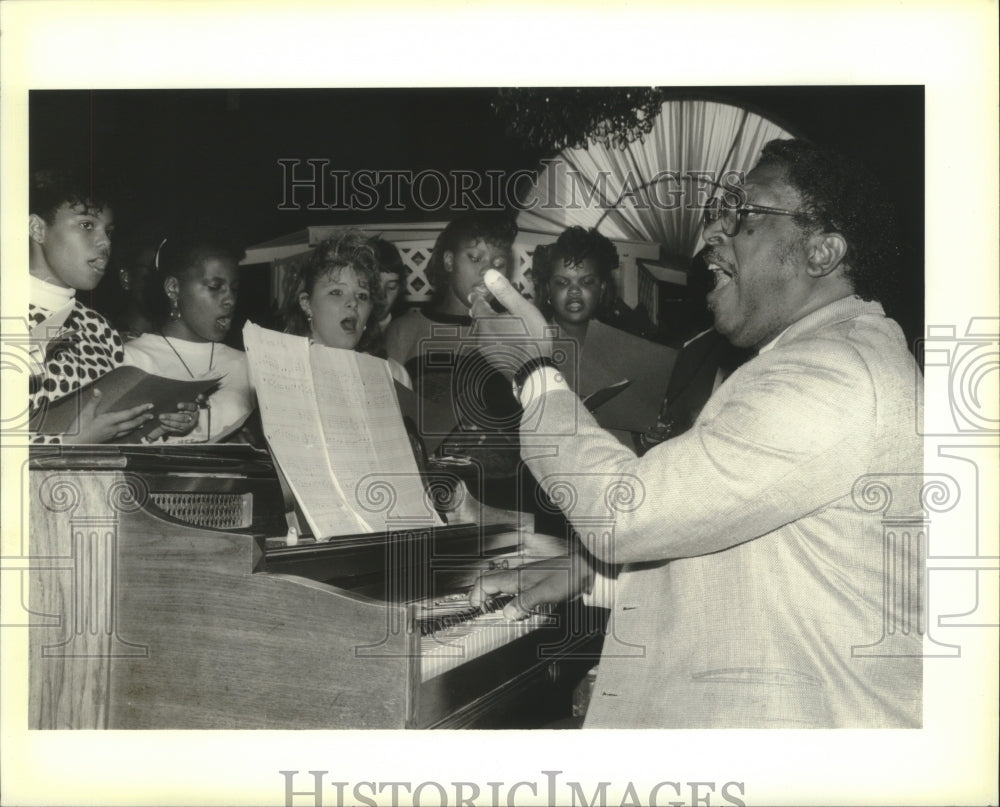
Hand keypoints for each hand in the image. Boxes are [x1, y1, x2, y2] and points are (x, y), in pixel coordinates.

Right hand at [61, 388, 154, 443]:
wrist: (73, 445)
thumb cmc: (78, 429)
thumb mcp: (85, 413)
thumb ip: (93, 402)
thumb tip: (98, 390)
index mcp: (109, 420)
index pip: (129, 414)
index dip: (140, 409)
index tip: (149, 406)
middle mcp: (113, 428)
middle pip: (133, 423)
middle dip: (143, 418)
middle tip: (152, 415)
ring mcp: (112, 435)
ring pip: (129, 430)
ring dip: (138, 425)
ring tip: (144, 422)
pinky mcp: (109, 439)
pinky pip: (123, 434)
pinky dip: (130, 431)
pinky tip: (130, 430)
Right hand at [145, 401, 199, 440]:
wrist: (191, 410)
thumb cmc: (177, 420)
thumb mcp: (169, 426)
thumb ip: (160, 431)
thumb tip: (148, 439)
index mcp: (185, 426)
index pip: (178, 427)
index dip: (169, 425)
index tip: (161, 423)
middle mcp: (191, 418)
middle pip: (183, 418)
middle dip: (172, 417)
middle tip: (162, 416)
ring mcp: (196, 409)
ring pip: (191, 408)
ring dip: (186, 407)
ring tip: (178, 406)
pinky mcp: (200, 401)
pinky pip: (203, 400)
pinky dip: (201, 398)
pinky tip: (198, 396)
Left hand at [468, 269, 553, 379]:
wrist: (535, 371)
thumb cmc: (531, 338)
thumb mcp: (521, 309)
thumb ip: (504, 292)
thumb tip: (489, 274)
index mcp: (486, 321)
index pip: (476, 303)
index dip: (480, 294)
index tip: (482, 290)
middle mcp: (481, 336)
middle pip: (479, 318)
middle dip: (484, 309)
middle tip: (491, 302)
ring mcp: (486, 350)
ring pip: (484, 331)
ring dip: (491, 324)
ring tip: (503, 319)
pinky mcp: (494, 360)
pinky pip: (491, 343)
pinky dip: (496, 336)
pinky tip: (508, 337)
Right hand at [469, 548, 594, 619]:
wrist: (586, 568)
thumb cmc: (567, 577)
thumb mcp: (545, 592)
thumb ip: (524, 602)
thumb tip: (507, 613)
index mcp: (516, 577)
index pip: (486, 581)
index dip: (476, 594)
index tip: (476, 608)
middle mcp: (518, 576)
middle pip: (491, 583)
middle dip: (482, 596)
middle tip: (483, 612)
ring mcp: (526, 578)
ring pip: (502, 586)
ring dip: (495, 598)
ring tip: (497, 613)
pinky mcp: (535, 582)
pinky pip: (515, 589)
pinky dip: (509, 599)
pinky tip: (518, 609)